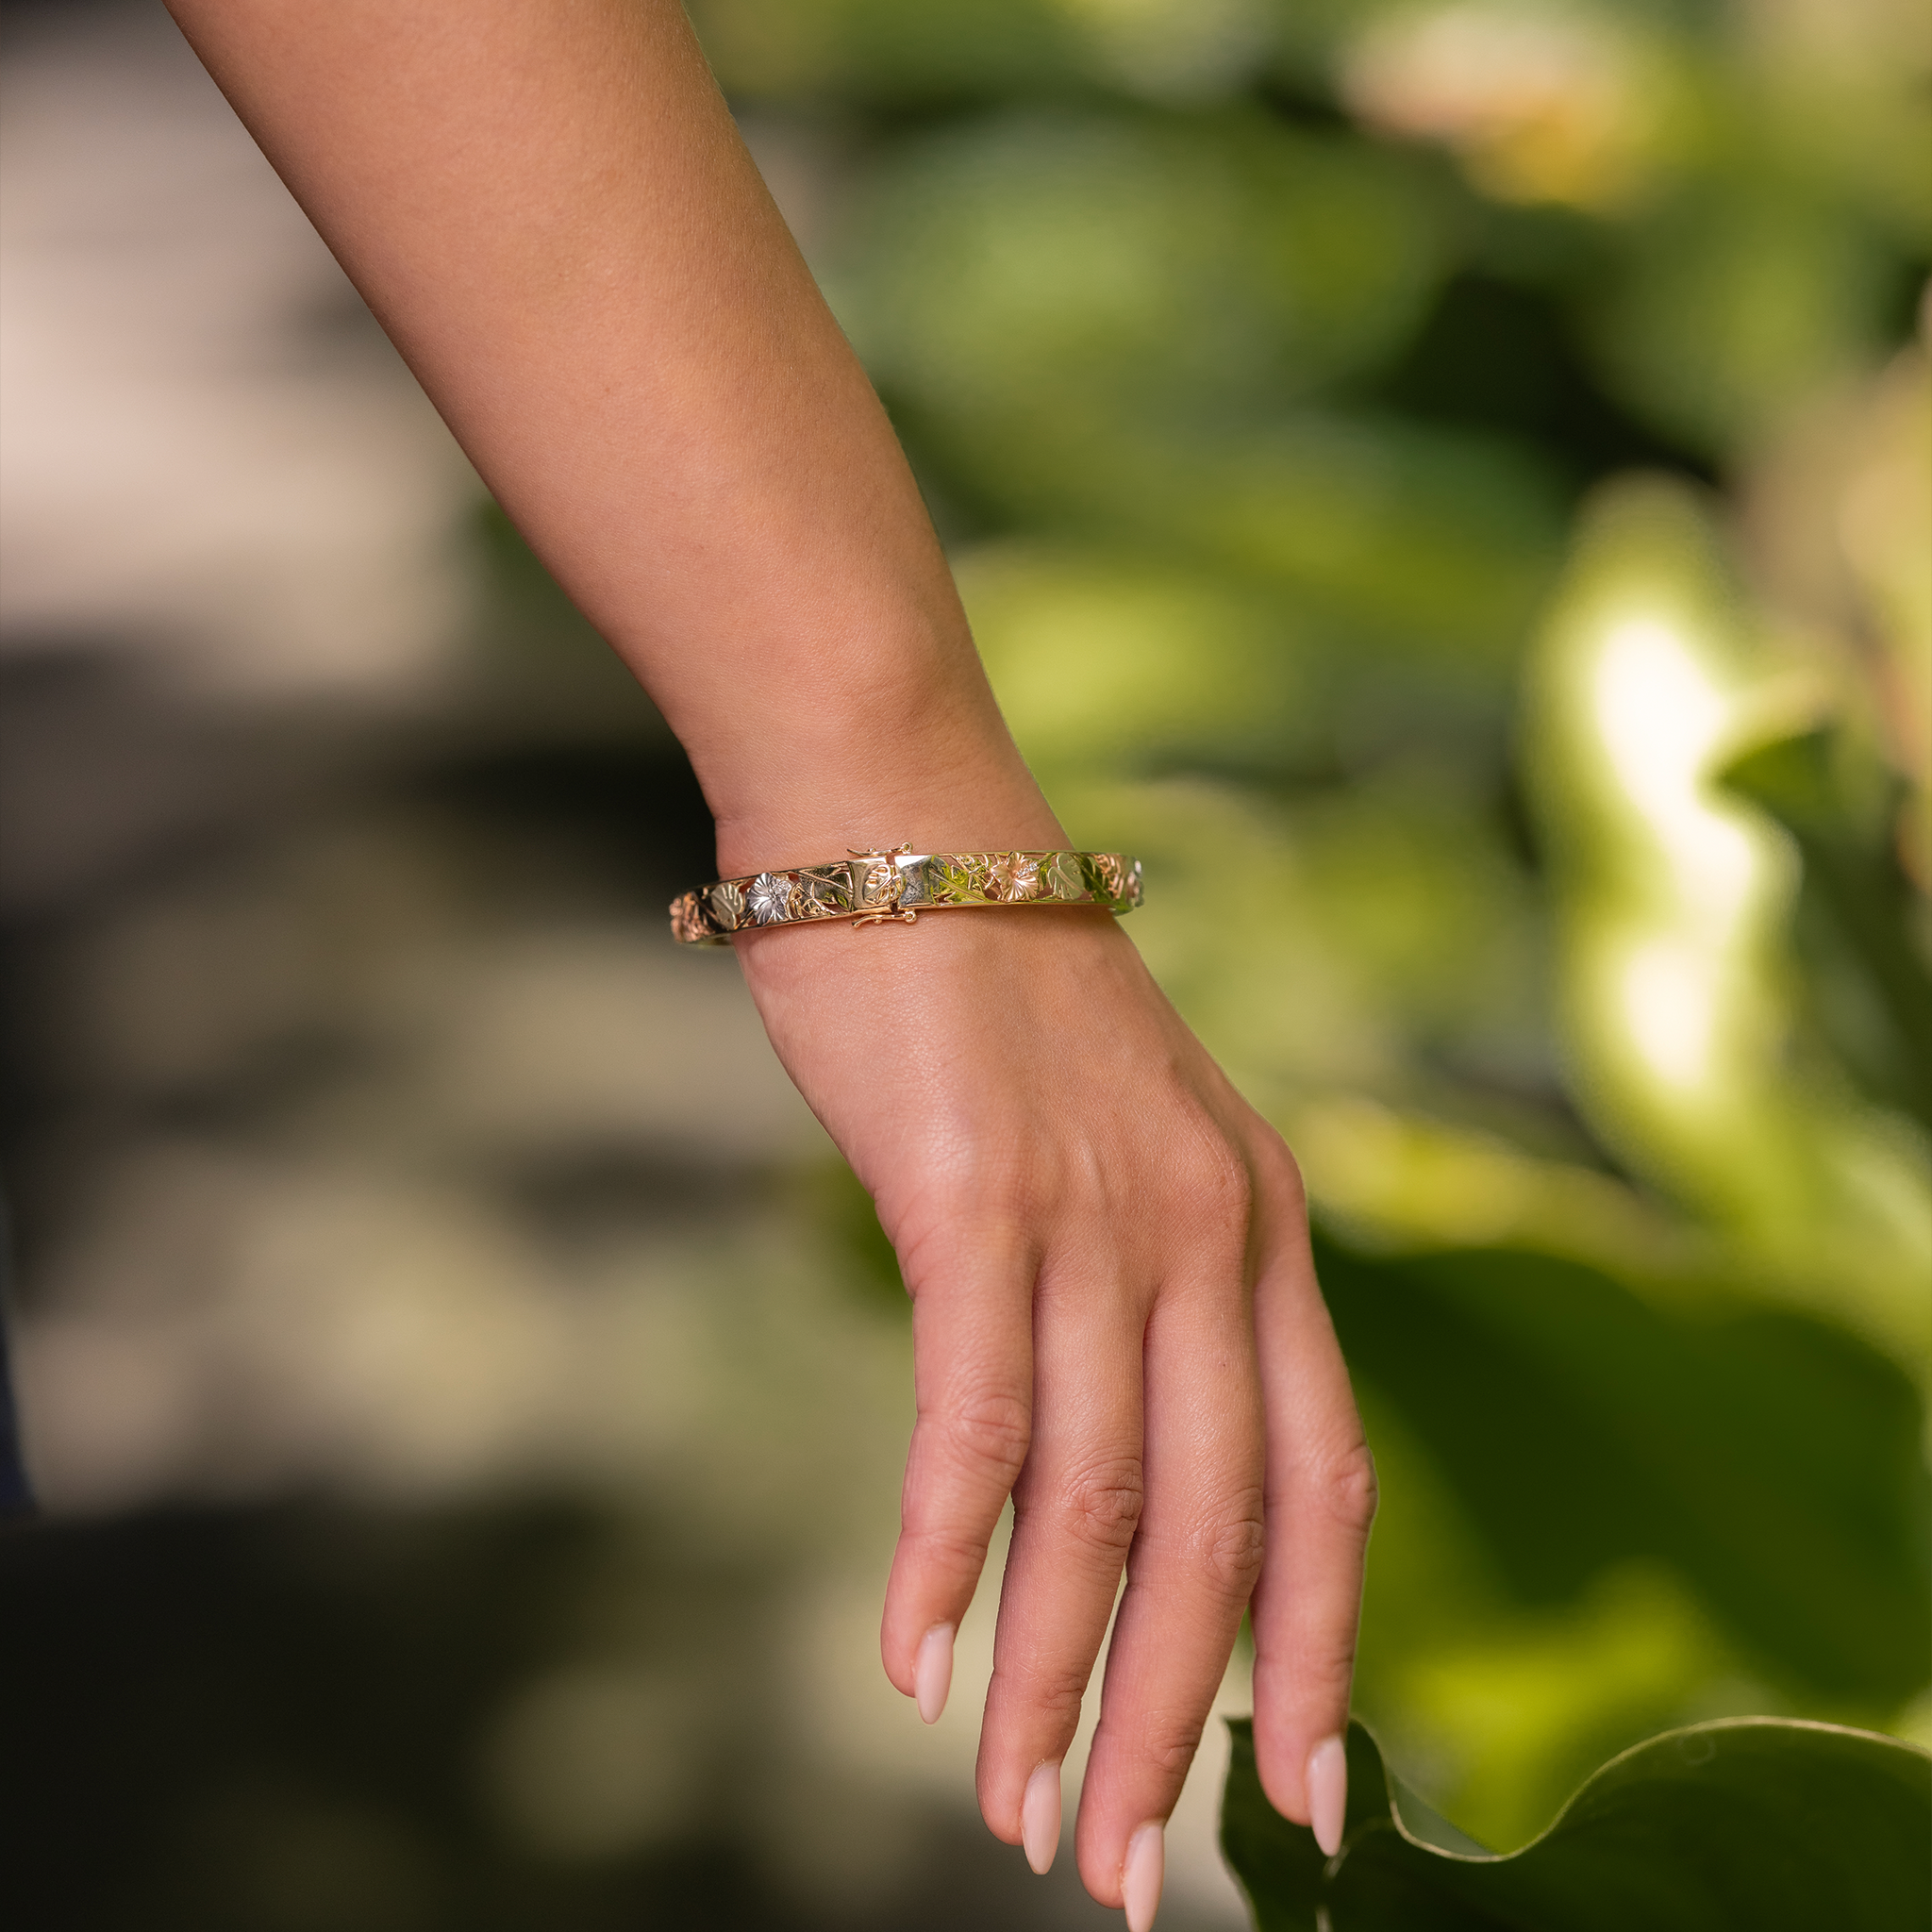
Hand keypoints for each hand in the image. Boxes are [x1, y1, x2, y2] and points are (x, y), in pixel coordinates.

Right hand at [734, 902, 1374, 1922]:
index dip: (1318, 1653)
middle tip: (1126, 1868)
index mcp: (1261, 1220)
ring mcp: (1096, 1216)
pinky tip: (908, 1657)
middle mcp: (1207, 1229)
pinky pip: (970, 1423)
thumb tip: (1119, 1459)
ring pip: (1097, 1505)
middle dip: (1178, 1722)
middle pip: (1219, 1528)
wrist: (903, 828)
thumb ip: (1149, 1279)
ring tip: (1014, 1809)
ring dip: (1054, 1680)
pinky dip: (941, 1558)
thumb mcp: (1120, 1138)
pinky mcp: (973, 1201)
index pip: (1322, 1480)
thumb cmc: (992, 998)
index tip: (1301, 1802)